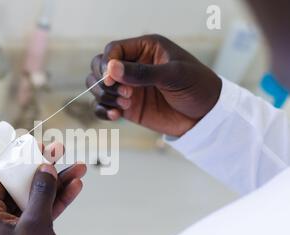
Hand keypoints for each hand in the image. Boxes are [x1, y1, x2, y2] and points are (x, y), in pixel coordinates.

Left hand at [0, 158, 86, 234]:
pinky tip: (73, 189)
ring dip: (54, 186)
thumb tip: (45, 168)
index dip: (19, 158)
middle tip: (61, 154)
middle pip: (18, 185)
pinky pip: (37, 215)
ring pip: (31, 199)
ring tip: (77, 171)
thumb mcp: (35, 226)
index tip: (37, 145)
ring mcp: (7, 230)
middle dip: (44, 171)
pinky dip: (54, 204)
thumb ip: (41, 193)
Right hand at [87, 34, 221, 136]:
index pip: (113, 49)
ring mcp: (128, 87)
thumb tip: (111, 69)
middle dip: (103, 81)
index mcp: (145, 49)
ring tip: (127, 104)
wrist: (206, 116)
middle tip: (125, 93)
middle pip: (99, 67)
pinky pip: (103, 106)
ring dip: (105, 97)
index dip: (106, 63)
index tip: (110, 79)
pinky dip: (102, 111)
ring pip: (97, 87)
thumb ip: (143, 72)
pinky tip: (115, 116)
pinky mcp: (126, 106)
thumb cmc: (197, 87)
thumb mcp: (174, 75)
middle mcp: (133, 66)